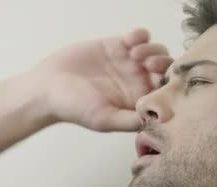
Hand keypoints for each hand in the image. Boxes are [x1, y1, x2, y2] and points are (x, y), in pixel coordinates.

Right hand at [29, 29, 172, 131]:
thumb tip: (155, 120)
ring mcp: (128, 63)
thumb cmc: (73, 108)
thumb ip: (129, 120)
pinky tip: (129, 40)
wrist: (47, 87)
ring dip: (153, 49)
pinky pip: (139, 37)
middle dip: (163, 64)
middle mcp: (137, 83)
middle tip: (148, 65)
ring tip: (135, 54)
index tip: (159, 82)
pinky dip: (140, 35)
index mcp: (138, 102)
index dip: (169, 86)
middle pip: (166, 70)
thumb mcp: (104, 119)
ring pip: (156, 52)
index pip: (165, 93)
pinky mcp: (117, 46)